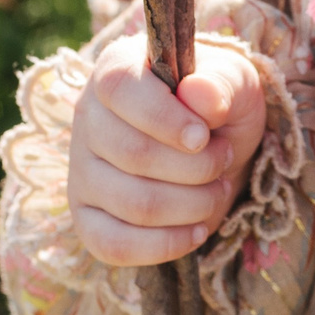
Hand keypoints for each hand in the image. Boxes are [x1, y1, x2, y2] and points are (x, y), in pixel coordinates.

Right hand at [70, 33, 267, 266]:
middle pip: (134, 154)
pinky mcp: (86, 218)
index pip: (121, 89)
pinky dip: (167, 245)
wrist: (213, 147)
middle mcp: (87, 118)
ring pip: (133, 204)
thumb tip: (200, 96)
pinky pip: (114, 245)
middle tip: (225, 158)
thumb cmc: (218, 106)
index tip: (203, 137)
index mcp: (115, 69)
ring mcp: (81, 171)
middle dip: (197, 166)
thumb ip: (221, 82)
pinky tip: (199, 229)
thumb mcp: (234, 80)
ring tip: (218, 189)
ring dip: (193, 204)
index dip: (165, 118)